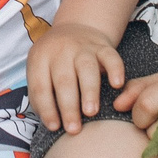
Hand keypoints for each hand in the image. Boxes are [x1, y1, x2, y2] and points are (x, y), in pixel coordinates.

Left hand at [27, 21, 125, 135]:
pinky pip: (110, 56)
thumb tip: (51, 123)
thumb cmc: (55, 61)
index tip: (54, 127)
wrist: (75, 28)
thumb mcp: (40, 69)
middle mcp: (61, 51)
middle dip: (68, 106)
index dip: (47, 108)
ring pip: (86, 68)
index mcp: (40, 58)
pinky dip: (115, 69)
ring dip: (89, 91)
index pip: (41, 86)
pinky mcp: (103, 46)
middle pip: (63, 80)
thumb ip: (41, 93)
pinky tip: (117, 85)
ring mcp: (83, 47)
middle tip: (73, 128)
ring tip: (91, 112)